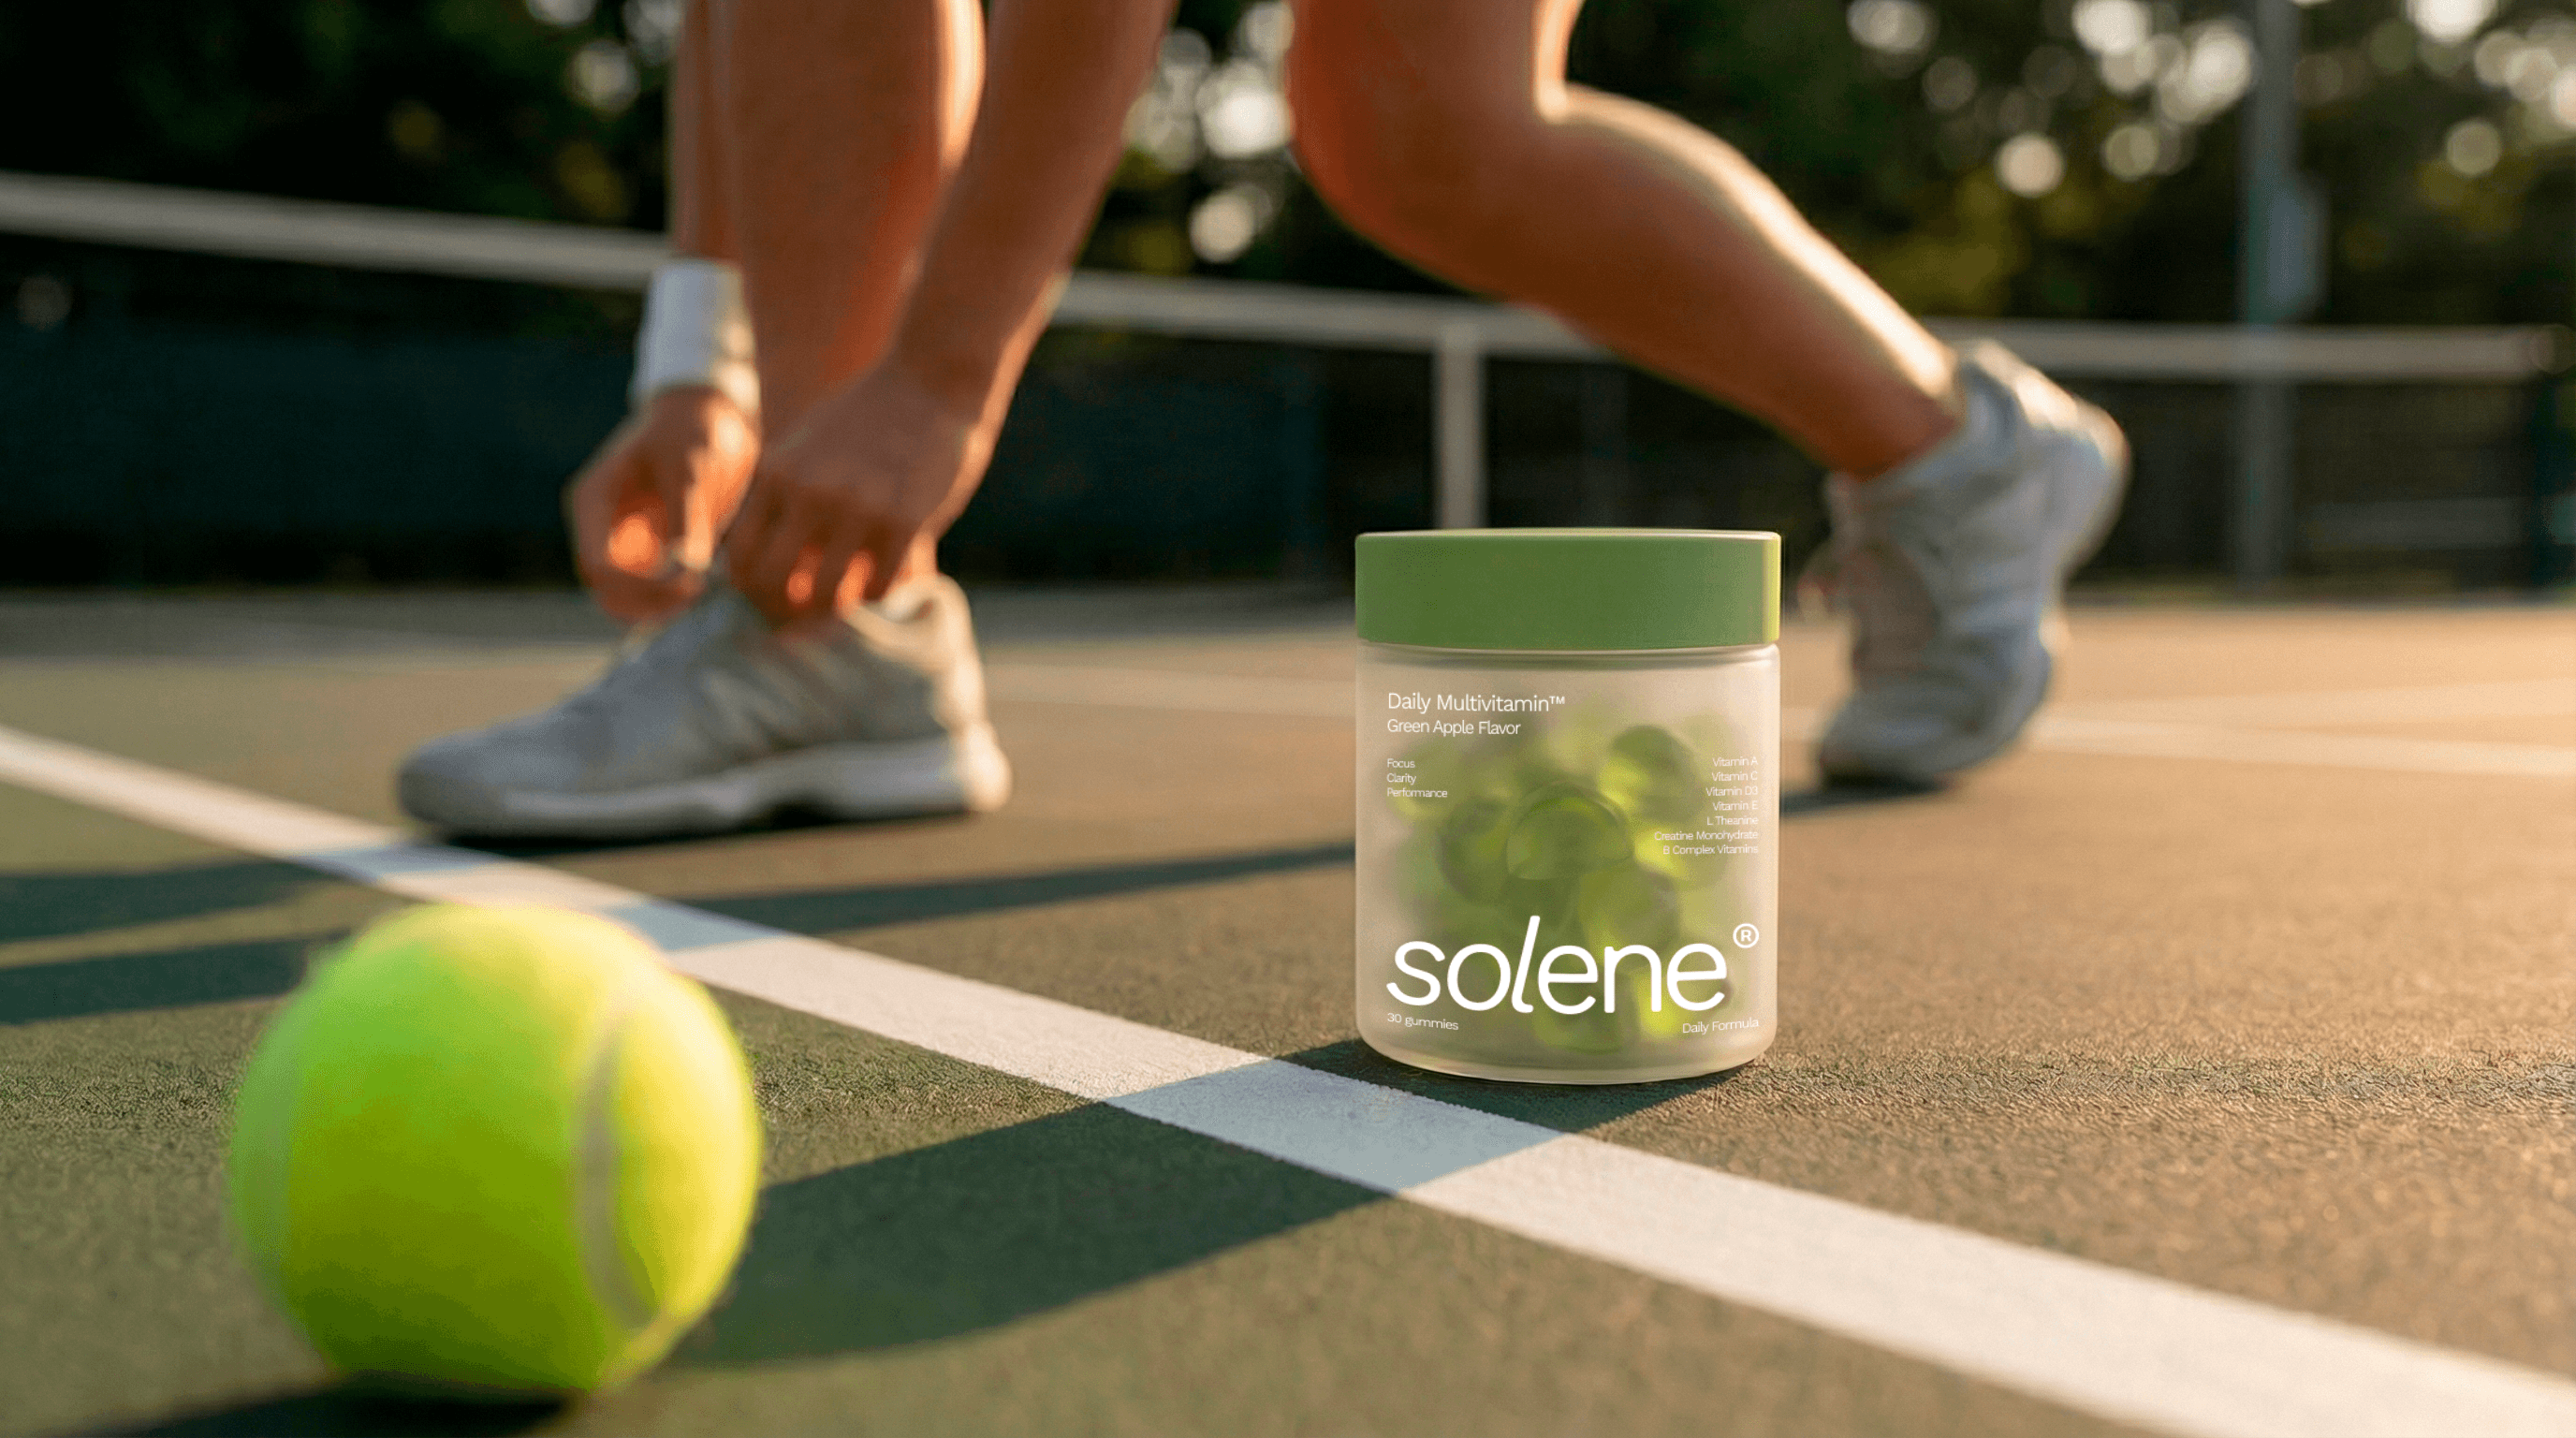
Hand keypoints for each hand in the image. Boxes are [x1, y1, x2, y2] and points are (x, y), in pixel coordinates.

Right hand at [564, 386, 758, 625]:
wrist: (708, 414)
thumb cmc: (693, 429)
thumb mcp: (690, 469)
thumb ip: (685, 522)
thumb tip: (685, 575)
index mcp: (594, 502)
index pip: (598, 566)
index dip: (639, 587)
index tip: (689, 585)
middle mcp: (600, 527)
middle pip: (608, 591)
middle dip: (650, 604)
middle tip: (701, 598)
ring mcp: (623, 541)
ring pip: (630, 598)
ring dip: (663, 607)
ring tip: (708, 596)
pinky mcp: (650, 550)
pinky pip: (655, 590)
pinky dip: (677, 597)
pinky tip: (711, 589)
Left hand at [725, 361, 995, 628]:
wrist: (932, 379)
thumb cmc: (870, 415)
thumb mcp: (806, 443)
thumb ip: (781, 489)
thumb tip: (761, 551)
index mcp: (777, 473)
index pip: (740, 557)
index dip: (754, 589)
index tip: (778, 592)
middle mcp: (810, 493)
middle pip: (773, 583)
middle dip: (788, 606)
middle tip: (812, 606)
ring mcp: (857, 508)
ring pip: (825, 594)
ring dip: (837, 605)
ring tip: (853, 594)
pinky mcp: (905, 521)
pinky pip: (878, 587)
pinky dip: (880, 592)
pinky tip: (888, 576)